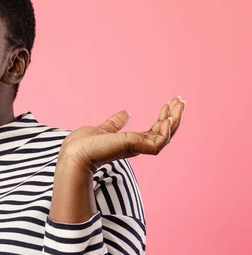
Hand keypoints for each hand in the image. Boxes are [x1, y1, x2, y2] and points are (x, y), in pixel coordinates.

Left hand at [58, 96, 185, 172]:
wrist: (74, 154)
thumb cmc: (83, 145)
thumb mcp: (103, 128)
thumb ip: (116, 122)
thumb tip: (127, 113)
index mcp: (130, 142)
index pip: (155, 131)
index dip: (164, 118)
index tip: (169, 103)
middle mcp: (136, 146)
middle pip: (164, 133)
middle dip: (174, 116)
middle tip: (180, 100)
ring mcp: (137, 148)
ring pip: (166, 136)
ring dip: (174, 120)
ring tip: (178, 104)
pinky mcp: (134, 148)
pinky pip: (159, 142)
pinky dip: (165, 131)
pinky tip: (167, 118)